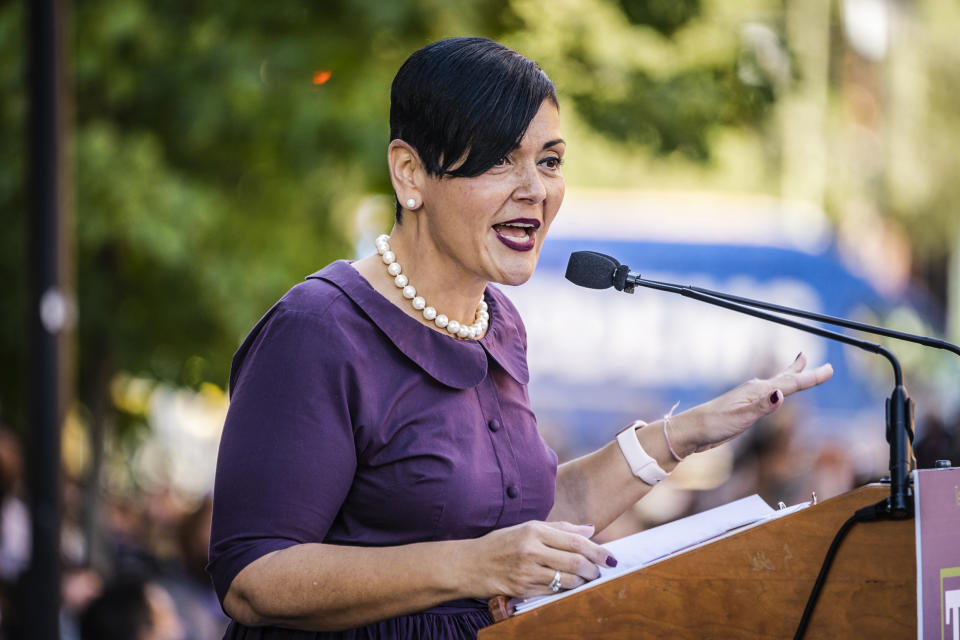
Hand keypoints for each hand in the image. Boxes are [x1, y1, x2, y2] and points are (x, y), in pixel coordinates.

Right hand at [463, 521, 612, 598]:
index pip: (575, 541)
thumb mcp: (527, 527)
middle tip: (601, 571)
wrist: (470, 564)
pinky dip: (566, 590)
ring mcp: (527, 572)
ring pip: (567, 581)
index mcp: (534, 530)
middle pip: (574, 562)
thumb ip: (560, 528)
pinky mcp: (523, 590)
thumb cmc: (502, 543)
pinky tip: (569, 586)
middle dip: (594, 569)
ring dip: (583, 582)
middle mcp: (531, 550)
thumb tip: (590, 528)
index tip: (611, 558)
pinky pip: (553, 592)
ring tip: (588, 579)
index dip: (597, 551)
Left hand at [675, 352, 833, 455]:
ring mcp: (750, 398)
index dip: (812, 377)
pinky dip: (779, 388)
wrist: (692, 431)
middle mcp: (755, 390)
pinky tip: (776, 390)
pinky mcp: (745, 407)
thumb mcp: (740, 417)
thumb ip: (762, 407)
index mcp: (757, 390)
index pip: (791, 383)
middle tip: (818, 361)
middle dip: (802, 370)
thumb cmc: (714, 424)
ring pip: (777, 382)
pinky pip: (769, 393)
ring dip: (791, 373)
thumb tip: (782, 393)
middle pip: (785, 376)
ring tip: (800, 362)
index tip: (831, 369)